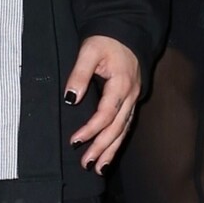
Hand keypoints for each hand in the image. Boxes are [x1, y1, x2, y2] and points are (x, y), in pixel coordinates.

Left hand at [64, 35, 140, 172]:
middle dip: (101, 147)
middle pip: (117, 127)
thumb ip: (79, 73)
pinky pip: (125, 126)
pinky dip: (117, 142)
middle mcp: (130, 96)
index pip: (106, 113)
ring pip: (123, 130)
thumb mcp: (90, 51)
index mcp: (121, 84)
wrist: (127, 33)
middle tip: (85, 163)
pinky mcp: (130, 102)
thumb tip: (70, 98)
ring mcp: (133, 100)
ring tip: (98, 169)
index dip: (91, 129)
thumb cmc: (107, 41)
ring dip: (111, 151)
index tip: (75, 140)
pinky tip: (108, 155)